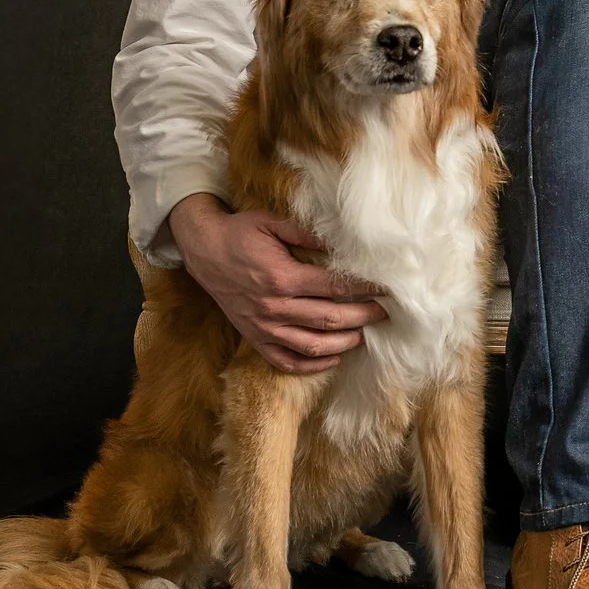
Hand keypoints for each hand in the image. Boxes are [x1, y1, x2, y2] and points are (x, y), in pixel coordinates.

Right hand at [168, 193, 386, 373]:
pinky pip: (285, 361)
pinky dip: (311, 365)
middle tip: (385, 313)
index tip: (386, 288)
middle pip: (330, 319)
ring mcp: (264, 326)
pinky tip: (333, 358)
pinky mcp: (254, 337)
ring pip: (312, 345)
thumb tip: (341, 243)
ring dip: (343, 343)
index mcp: (282, 277)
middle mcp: (275, 306)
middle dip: (363, 317)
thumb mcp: (272, 223)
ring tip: (364, 335)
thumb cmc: (240, 233)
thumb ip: (307, 234)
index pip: (335, 287)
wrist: (202, 249)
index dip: (365, 289)